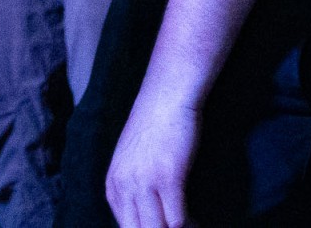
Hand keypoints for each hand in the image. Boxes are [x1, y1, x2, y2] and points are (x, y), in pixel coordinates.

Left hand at [106, 90, 199, 227]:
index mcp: (113, 186)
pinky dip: (189, 224)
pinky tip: (197, 221)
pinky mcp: (169, 177)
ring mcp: (145, 183)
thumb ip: (131, 188)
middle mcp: (124, 187)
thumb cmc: (154, 126)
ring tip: (191, 226)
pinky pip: (177, 219)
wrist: (168, 96)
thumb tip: (144, 217)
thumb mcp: (130, 161)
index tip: (162, 227)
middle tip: (178, 227)